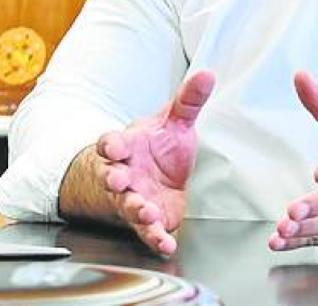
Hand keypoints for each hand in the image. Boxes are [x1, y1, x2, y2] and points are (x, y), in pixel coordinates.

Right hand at [95, 70, 214, 254]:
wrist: (156, 174)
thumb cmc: (159, 146)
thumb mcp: (174, 121)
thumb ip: (188, 100)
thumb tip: (207, 74)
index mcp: (127, 146)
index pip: (111, 142)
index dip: (110, 144)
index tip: (112, 146)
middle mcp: (124, 174)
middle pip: (112, 177)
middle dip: (113, 179)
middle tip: (117, 180)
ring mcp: (133, 198)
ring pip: (129, 206)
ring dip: (136, 209)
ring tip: (145, 212)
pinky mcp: (148, 220)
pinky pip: (149, 232)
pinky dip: (156, 238)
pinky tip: (166, 244)